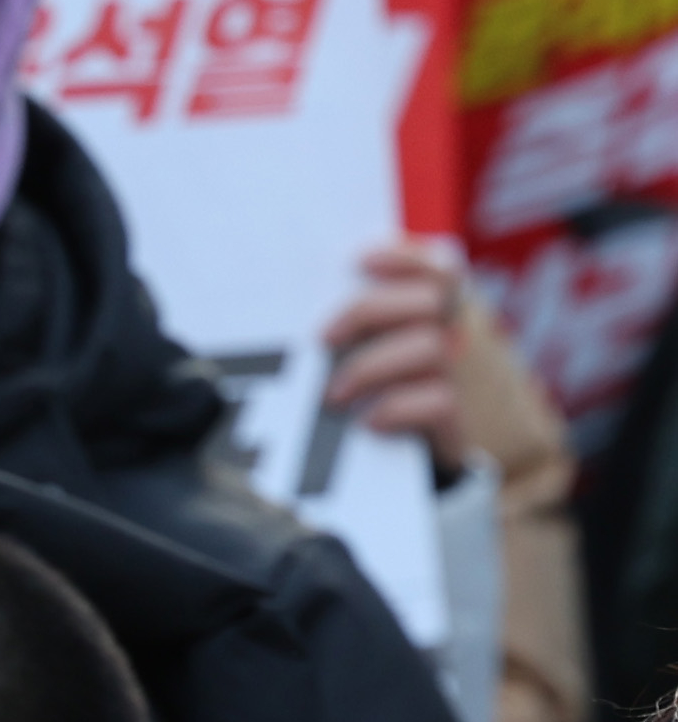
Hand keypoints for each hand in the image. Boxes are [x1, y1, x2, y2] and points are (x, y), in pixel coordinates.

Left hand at [324, 239, 473, 478]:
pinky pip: (440, 401)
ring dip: (373, 365)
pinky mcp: (451, 423)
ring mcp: (450, 378)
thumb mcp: (350, 355)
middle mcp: (444, 336)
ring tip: (333, 394)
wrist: (406, 464)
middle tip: (323, 339)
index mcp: (424, 312)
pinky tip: (367, 422)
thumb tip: (271, 310)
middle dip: (371, 311)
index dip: (406, 257)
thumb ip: (336, 329)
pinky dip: (399, 407)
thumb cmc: (359, 395)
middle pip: (431, 299)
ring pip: (431, 347)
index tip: (359, 261)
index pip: (437, 266)